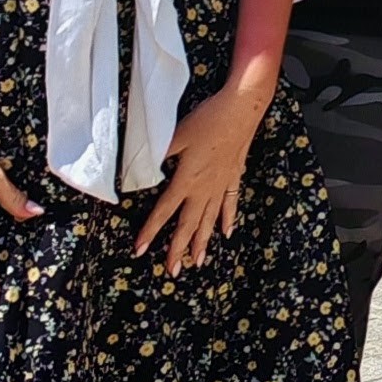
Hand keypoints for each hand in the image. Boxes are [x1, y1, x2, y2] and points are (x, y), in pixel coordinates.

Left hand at [134, 70, 272, 274]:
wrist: (242, 109)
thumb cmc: (208, 119)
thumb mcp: (176, 135)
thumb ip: (158, 155)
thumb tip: (140, 170)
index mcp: (186, 179)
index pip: (164, 211)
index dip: (151, 232)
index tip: (140, 250)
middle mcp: (204, 188)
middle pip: (188, 225)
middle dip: (178, 250)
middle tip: (172, 271)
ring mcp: (221, 184)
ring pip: (209, 220)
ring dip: (202, 242)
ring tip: (197, 263)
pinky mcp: (233, 176)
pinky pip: (230, 204)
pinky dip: (228, 219)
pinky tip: (227, 233)